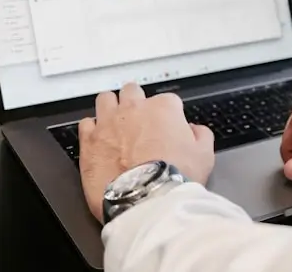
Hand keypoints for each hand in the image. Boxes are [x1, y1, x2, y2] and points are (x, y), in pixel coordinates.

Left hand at [78, 83, 214, 221]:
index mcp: (164, 108)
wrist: (146, 199)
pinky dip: (92, 129)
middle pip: (133, 91)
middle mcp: (134, 109)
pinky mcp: (89, 140)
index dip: (169, 115)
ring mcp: (109, 122)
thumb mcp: (205, 156)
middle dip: (137, 102)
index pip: (168, 100)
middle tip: (140, 120)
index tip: (169, 128)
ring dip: (111, 107)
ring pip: (106, 99)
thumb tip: (195, 130)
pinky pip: (86, 123)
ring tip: (116, 122)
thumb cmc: (175, 178)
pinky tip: (99, 140)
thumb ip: (201, 135)